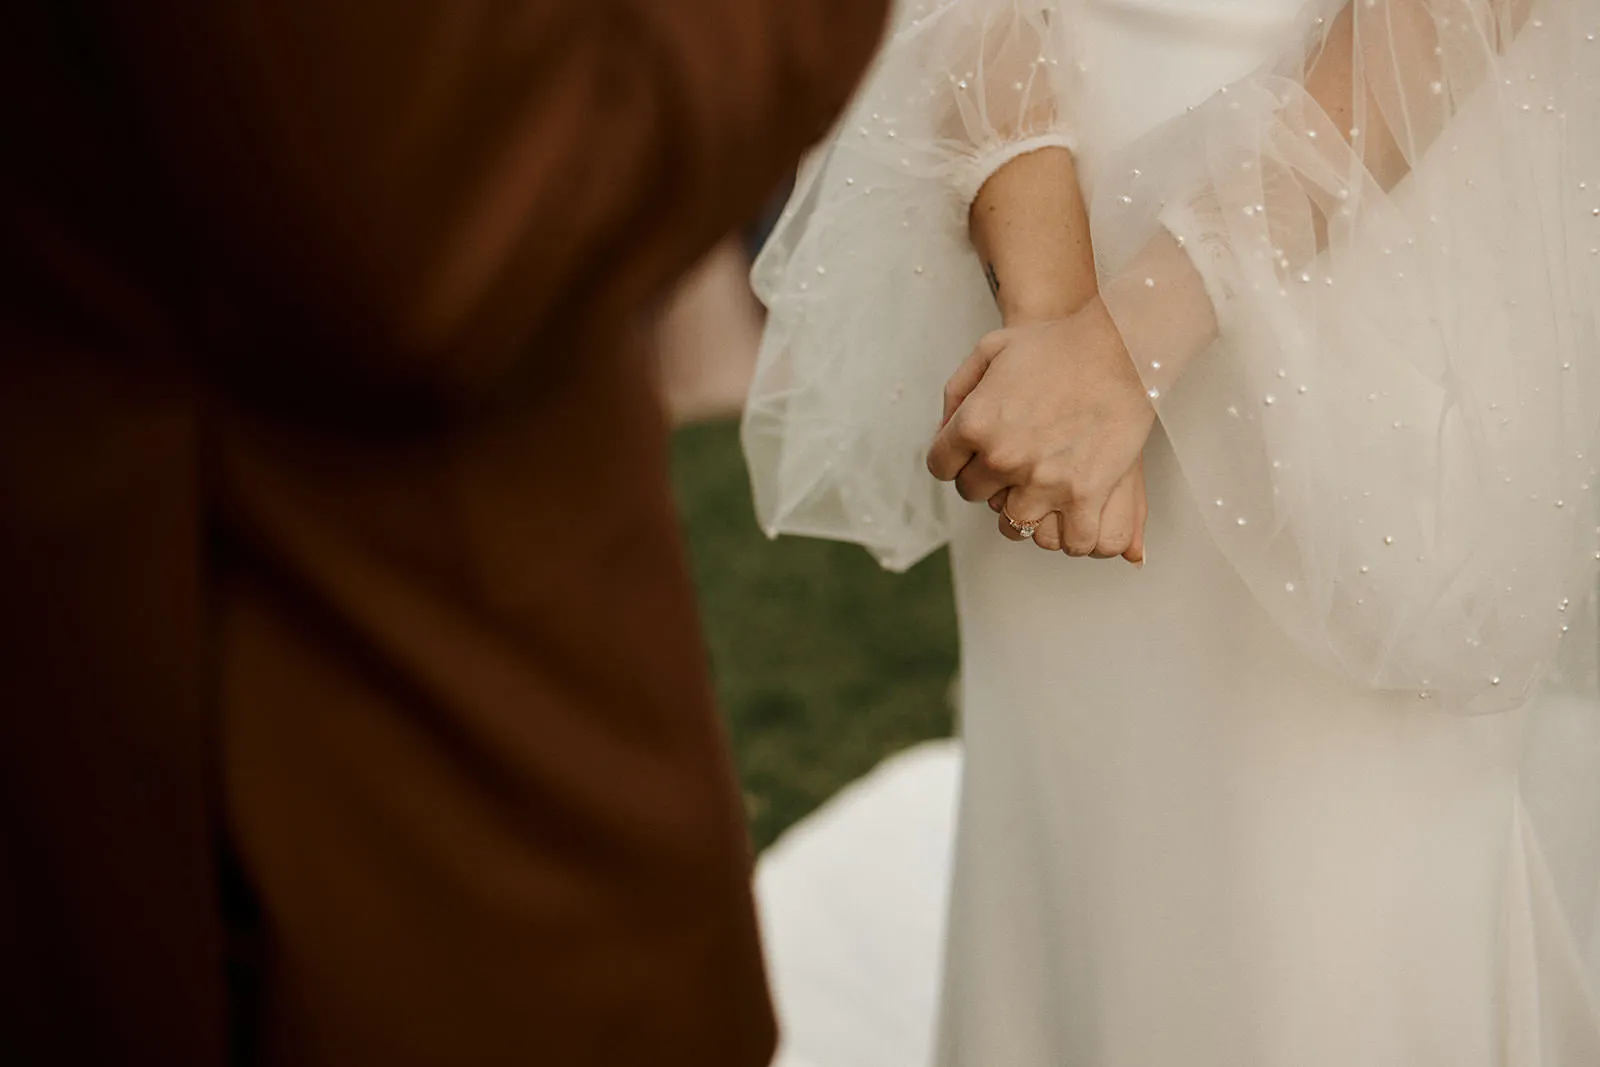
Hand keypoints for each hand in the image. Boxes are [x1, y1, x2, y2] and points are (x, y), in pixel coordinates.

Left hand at [927, 297, 1154, 561]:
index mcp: (973, 423)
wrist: (1121, 348)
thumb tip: (944, 433)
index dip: (955, 461)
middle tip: (1012, 468)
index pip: (941, 466)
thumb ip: (958, 393)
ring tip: (1039, 496)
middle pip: (974, 495)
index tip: (972, 458)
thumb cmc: (1058, 345)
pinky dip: (1071, 535)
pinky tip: (1073, 517)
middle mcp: (1001, 457)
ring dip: (1024, 513)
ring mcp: (1042, 481)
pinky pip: (1070, 540)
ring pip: (1014, 525)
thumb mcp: (990, 350)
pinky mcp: (1084, 496)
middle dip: (987, 482)